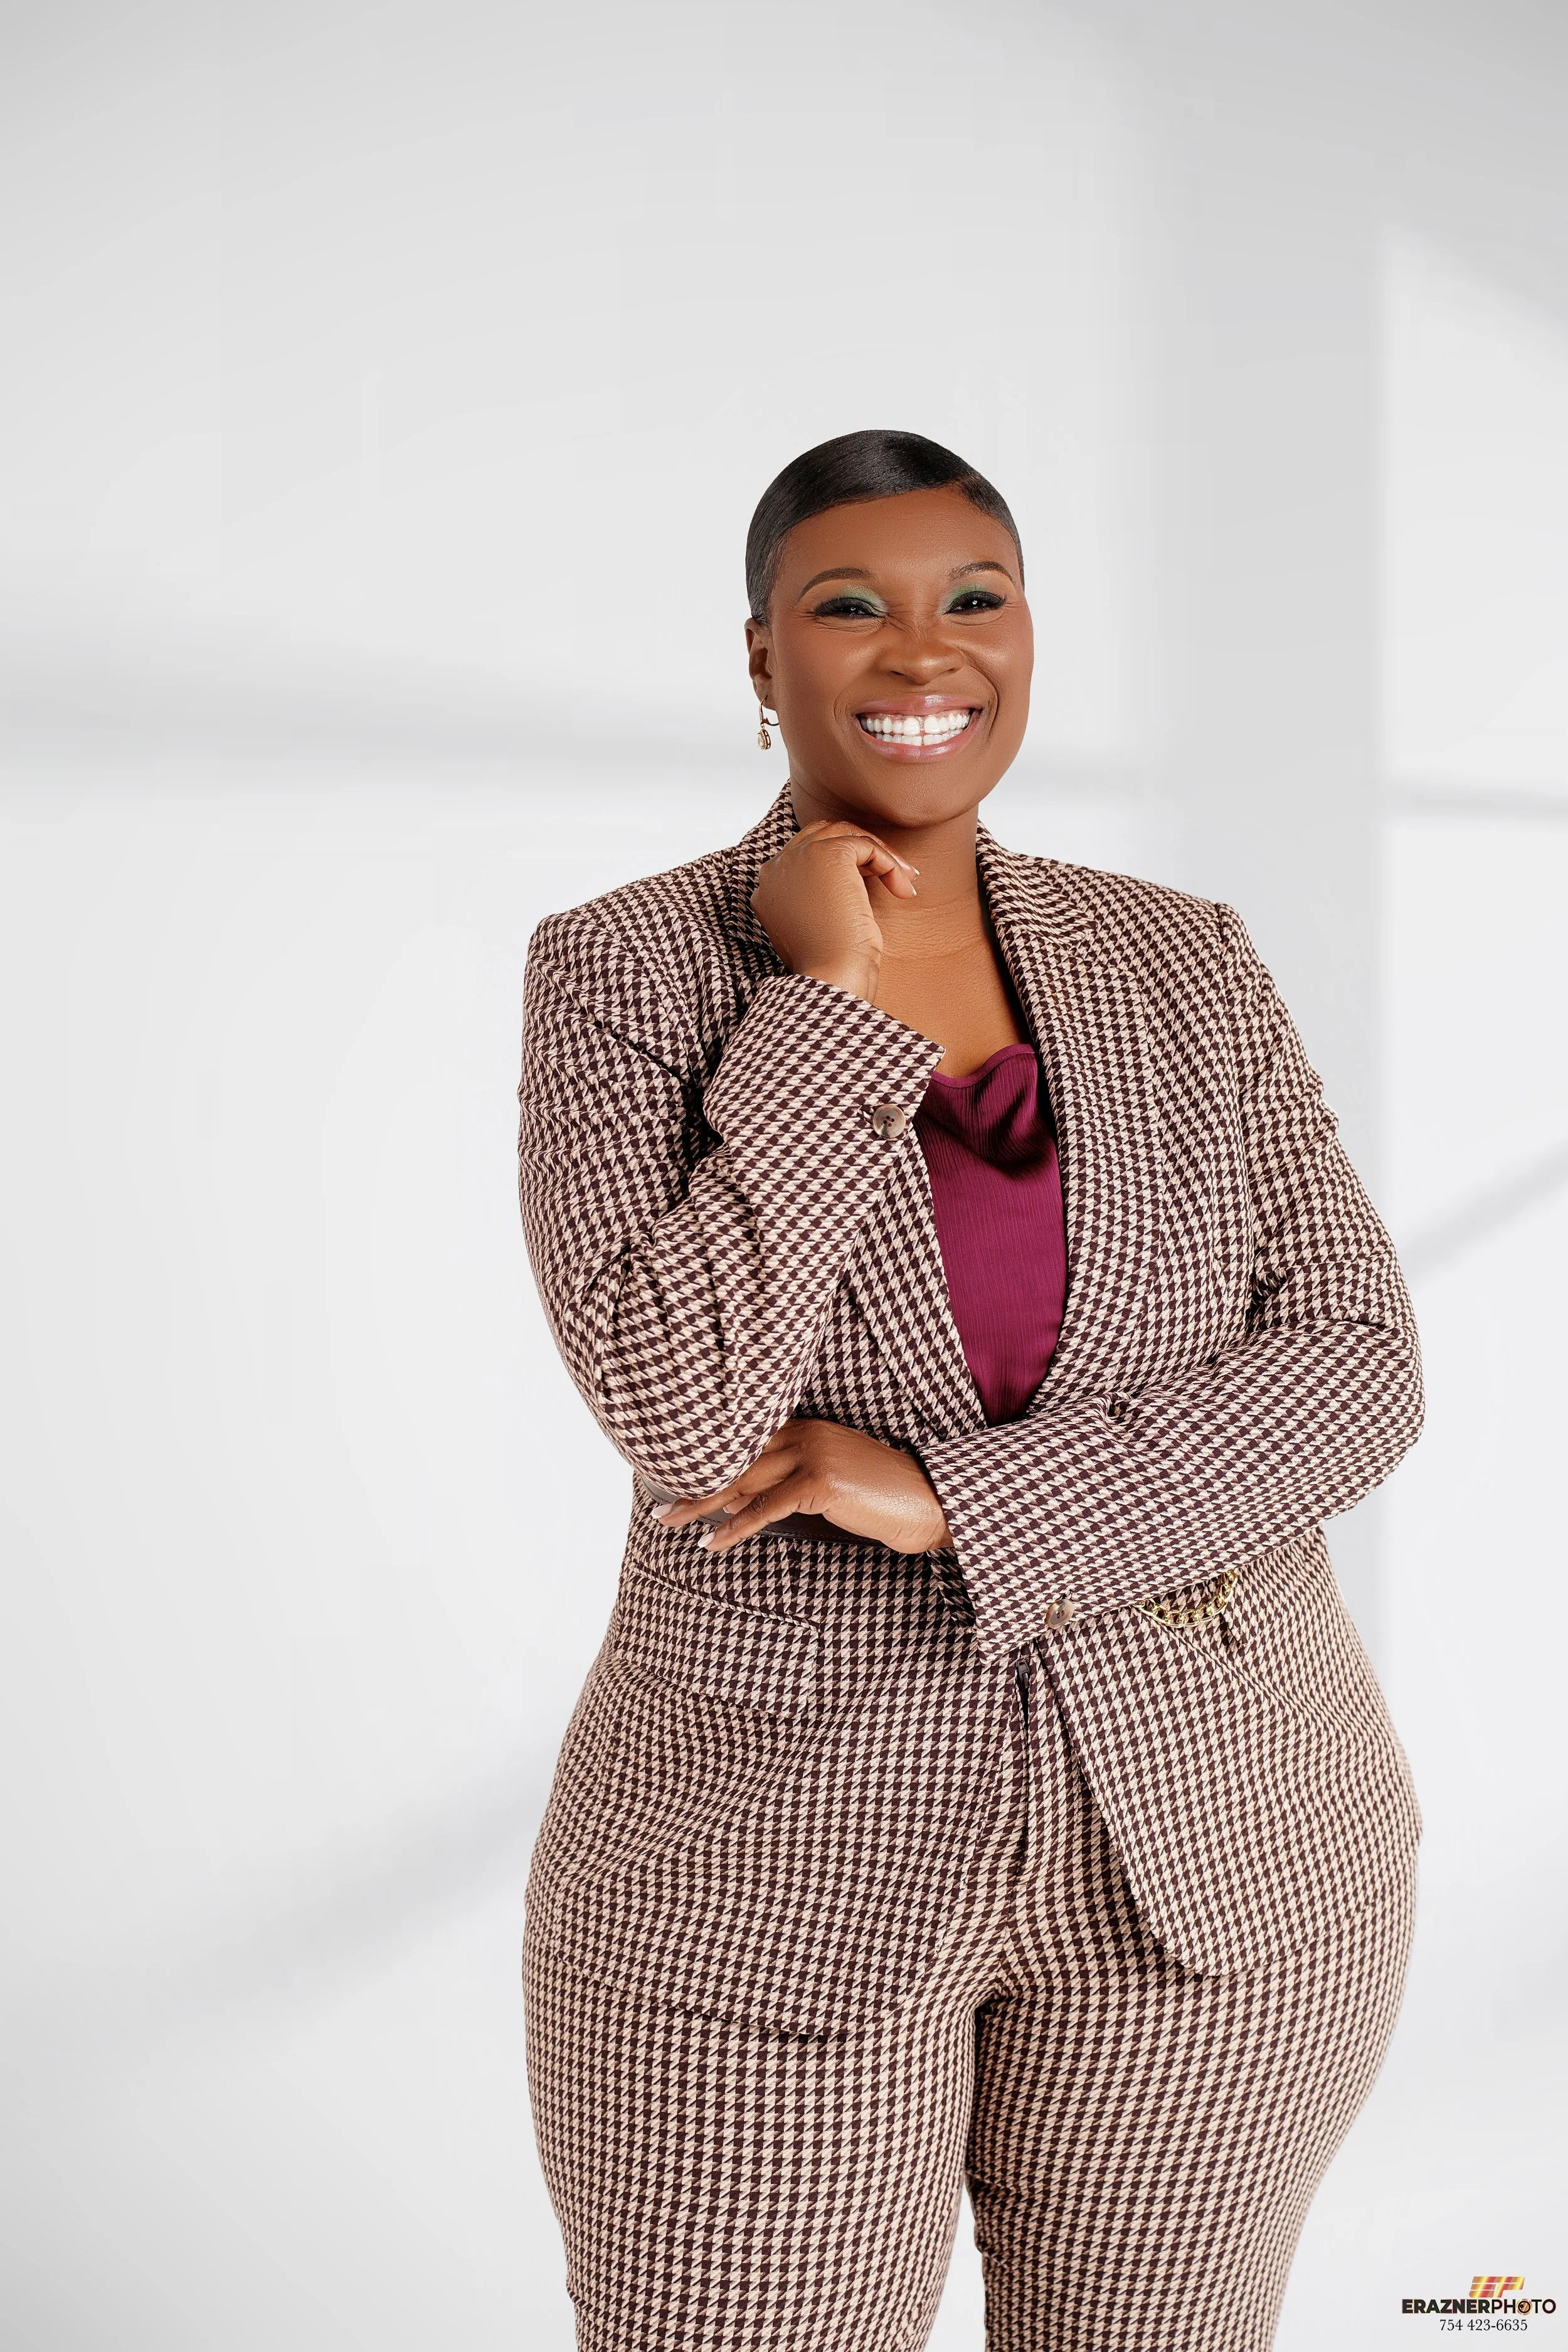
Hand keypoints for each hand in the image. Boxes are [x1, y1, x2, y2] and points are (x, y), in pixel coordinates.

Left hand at [653, 1417, 951, 1556]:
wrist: (928, 1502)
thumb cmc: (880, 1497)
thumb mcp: (826, 1483)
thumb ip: (783, 1483)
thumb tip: (733, 1499)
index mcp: (805, 1426)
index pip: (743, 1443)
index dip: (707, 1463)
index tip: (674, 1479)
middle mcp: (804, 1433)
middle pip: (735, 1460)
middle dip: (694, 1484)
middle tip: (661, 1507)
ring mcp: (812, 1454)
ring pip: (742, 1481)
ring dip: (701, 1505)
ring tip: (670, 1522)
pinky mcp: (820, 1482)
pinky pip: (765, 1509)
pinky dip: (735, 1528)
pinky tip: (712, 1543)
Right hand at [750, 820, 917, 1002]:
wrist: (831, 976)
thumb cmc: (830, 965)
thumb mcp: (818, 927)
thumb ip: (819, 898)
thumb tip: (857, 877)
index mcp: (767, 888)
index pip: (805, 855)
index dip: (843, 865)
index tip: (872, 884)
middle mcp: (775, 868)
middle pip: (822, 835)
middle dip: (861, 850)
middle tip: (893, 875)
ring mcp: (798, 858)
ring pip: (844, 834)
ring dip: (878, 854)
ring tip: (903, 880)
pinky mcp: (827, 855)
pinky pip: (865, 845)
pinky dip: (889, 863)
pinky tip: (902, 889)